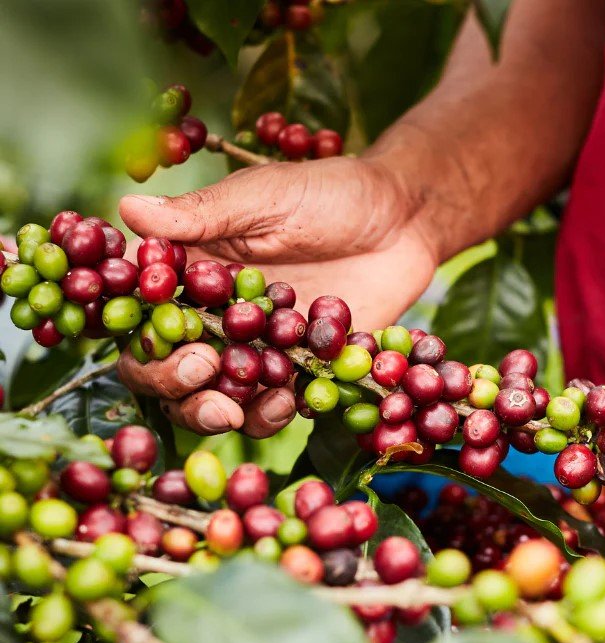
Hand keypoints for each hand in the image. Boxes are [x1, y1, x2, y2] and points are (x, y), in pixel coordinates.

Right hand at [116, 157, 439, 435]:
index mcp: (192, 274)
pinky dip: (275, 413)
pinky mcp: (301, 371)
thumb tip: (127, 210)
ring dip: (222, 412)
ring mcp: (258, 350)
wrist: (403, 219)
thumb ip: (203, 214)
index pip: (145, 319)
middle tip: (206, 373)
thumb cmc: (330, 193)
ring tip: (248, 401)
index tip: (171, 340)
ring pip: (219, 400)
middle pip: (171, 371)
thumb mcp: (266, 196)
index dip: (145, 341)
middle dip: (177, 385)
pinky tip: (291, 400)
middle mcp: (216, 319)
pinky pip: (276, 405)